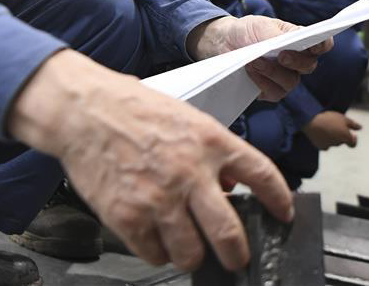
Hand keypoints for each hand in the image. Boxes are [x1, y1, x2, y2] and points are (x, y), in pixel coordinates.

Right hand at [7, 49, 294, 271]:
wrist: (83, 111)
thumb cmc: (133, 109)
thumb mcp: (186, 118)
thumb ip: (214, 152)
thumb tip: (232, 186)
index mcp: (211, 141)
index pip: (262, 175)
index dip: (280, 200)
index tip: (284, 214)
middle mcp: (189, 172)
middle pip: (229, 233)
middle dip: (239, 255)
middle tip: (237, 259)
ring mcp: (159, 198)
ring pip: (191, 254)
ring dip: (193, 256)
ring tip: (187, 247)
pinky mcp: (128, 217)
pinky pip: (154, 254)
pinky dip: (158, 252)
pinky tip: (156, 238)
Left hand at [186, 16, 331, 100]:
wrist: (225, 43)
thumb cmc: (247, 31)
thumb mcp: (260, 26)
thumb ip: (276, 35)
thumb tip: (289, 42)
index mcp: (299, 40)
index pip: (322, 45)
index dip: (323, 45)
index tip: (315, 45)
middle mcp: (297, 61)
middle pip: (309, 66)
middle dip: (296, 61)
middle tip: (281, 56)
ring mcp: (285, 77)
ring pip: (291, 82)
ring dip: (272, 72)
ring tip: (254, 61)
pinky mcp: (271, 90)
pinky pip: (274, 92)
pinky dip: (261, 81)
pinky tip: (250, 71)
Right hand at [302, 111, 361, 149]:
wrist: (311, 121)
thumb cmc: (329, 118)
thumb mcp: (343, 118)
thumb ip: (353, 124)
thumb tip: (360, 128)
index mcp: (345, 137)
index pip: (353, 144)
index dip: (353, 140)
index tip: (352, 134)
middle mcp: (338, 143)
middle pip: (342, 141)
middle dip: (340, 135)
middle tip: (334, 124)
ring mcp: (329, 146)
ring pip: (333, 143)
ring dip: (332, 137)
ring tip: (326, 126)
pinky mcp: (320, 147)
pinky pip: (325, 145)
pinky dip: (324, 140)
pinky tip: (320, 132)